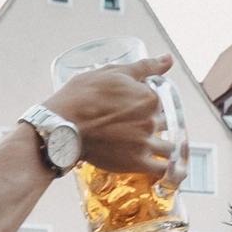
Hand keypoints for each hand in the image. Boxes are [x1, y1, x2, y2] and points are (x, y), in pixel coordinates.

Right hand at [43, 56, 173, 175]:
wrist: (63, 125)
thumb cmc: (81, 96)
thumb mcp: (113, 73)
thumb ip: (145, 67)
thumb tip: (168, 59)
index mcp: (149, 96)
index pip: (160, 102)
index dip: (149, 106)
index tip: (135, 110)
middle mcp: (151, 120)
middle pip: (165, 124)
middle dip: (155, 126)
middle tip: (135, 129)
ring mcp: (145, 142)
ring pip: (169, 148)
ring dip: (163, 148)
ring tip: (148, 149)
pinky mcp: (136, 163)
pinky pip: (162, 170)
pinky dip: (168, 172)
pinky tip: (166, 171)